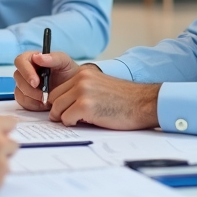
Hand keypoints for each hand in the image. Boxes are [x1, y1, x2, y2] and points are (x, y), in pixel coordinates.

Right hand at [13, 51, 79, 111]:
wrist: (73, 89)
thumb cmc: (68, 72)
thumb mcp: (65, 62)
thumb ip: (53, 58)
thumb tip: (37, 57)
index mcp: (32, 59)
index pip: (20, 61)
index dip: (26, 71)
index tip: (36, 82)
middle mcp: (26, 71)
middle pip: (18, 77)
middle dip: (29, 88)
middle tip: (43, 95)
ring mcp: (24, 84)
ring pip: (19, 91)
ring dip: (32, 97)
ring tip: (47, 99)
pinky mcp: (25, 97)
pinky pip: (22, 102)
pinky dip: (33, 104)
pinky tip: (44, 104)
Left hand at [45, 64, 161, 130]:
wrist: (143, 103)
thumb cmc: (124, 99)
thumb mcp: (100, 86)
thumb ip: (82, 89)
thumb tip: (63, 105)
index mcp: (84, 73)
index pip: (58, 89)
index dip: (59, 102)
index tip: (64, 110)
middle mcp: (81, 79)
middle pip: (54, 99)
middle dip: (59, 111)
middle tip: (69, 119)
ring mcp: (82, 92)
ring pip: (57, 109)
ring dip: (65, 118)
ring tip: (79, 120)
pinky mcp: (85, 106)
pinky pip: (66, 119)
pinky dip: (72, 124)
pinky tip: (86, 122)